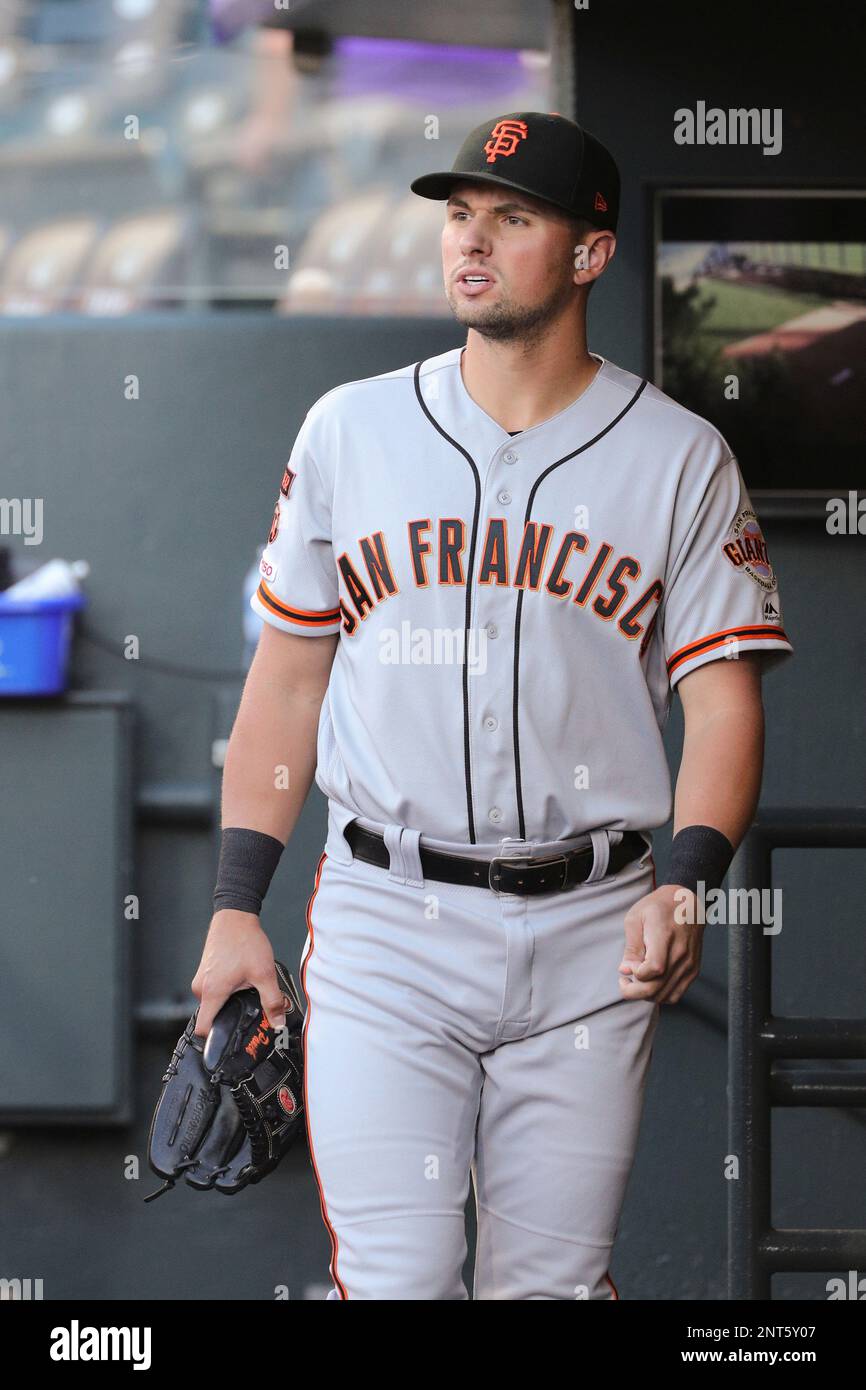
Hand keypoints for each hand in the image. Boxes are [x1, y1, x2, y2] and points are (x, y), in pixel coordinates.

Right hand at [191, 910, 288, 1037]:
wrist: (235, 915)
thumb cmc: (245, 941)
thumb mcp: (264, 973)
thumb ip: (272, 1001)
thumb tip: (277, 1023)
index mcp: (211, 992)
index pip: (203, 1029)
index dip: (215, 1040)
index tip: (231, 1042)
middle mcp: (201, 988)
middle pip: (212, 1016)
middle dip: (230, 1019)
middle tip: (250, 1015)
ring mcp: (202, 979)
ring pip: (214, 1003)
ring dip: (230, 1002)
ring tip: (248, 993)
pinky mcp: (206, 972)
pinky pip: (214, 991)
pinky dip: (227, 991)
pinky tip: (242, 981)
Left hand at [617, 884, 703, 1003]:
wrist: (687, 902)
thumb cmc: (658, 907)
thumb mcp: (636, 918)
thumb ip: (631, 947)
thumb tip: (625, 970)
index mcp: (664, 936)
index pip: (654, 969)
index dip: (637, 974)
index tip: (628, 966)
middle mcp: (680, 953)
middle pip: (657, 988)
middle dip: (633, 992)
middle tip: (624, 981)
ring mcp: (689, 964)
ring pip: (665, 995)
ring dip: (646, 995)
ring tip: (637, 981)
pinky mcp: (693, 970)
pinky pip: (676, 994)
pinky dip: (660, 995)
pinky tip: (651, 984)